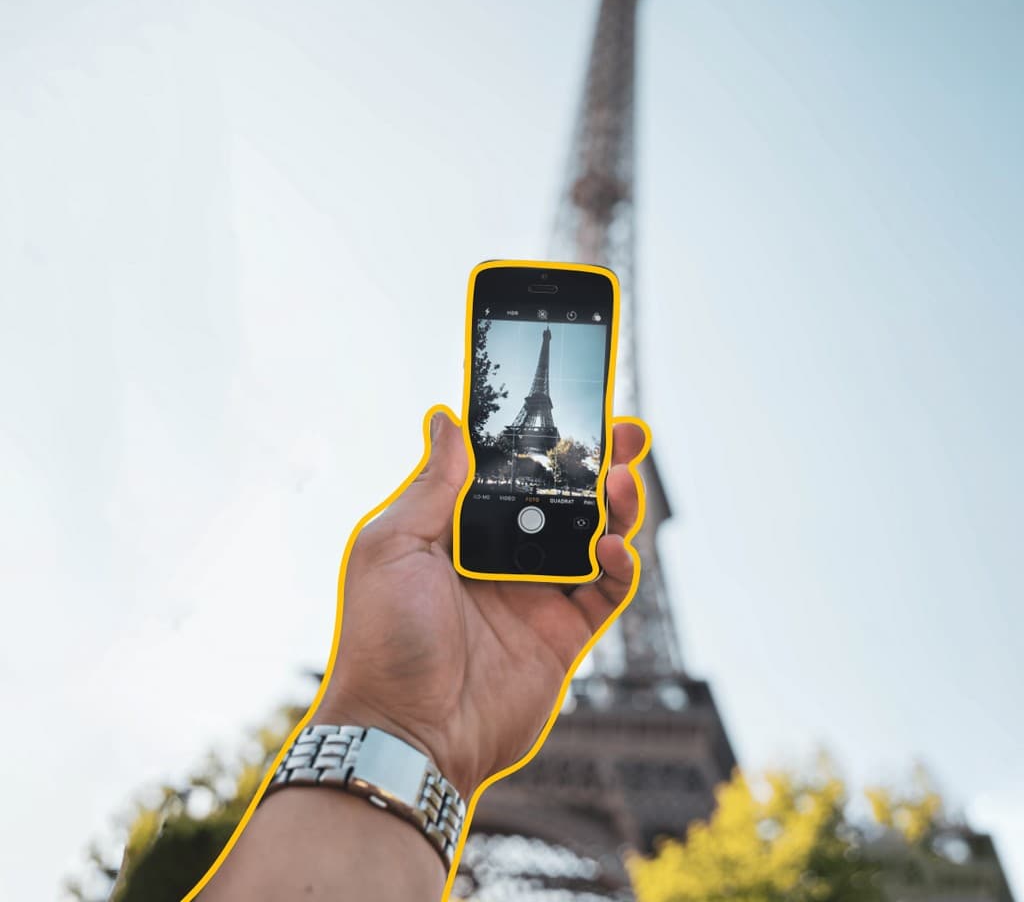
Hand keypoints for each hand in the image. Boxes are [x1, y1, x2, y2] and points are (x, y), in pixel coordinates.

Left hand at [310, 407, 648, 797]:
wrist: (407, 733)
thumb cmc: (385, 637)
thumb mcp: (393, 546)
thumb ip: (432, 485)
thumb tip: (446, 418)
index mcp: (459, 528)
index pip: (510, 469)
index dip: (540, 438)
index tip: (569, 406)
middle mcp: (502, 554)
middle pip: (561, 496)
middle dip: (596, 461)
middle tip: (626, 431)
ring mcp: (537, 592)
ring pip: (593, 534)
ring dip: (617, 504)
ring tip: (624, 478)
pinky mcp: (565, 632)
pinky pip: (608, 589)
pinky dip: (620, 564)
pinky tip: (611, 547)